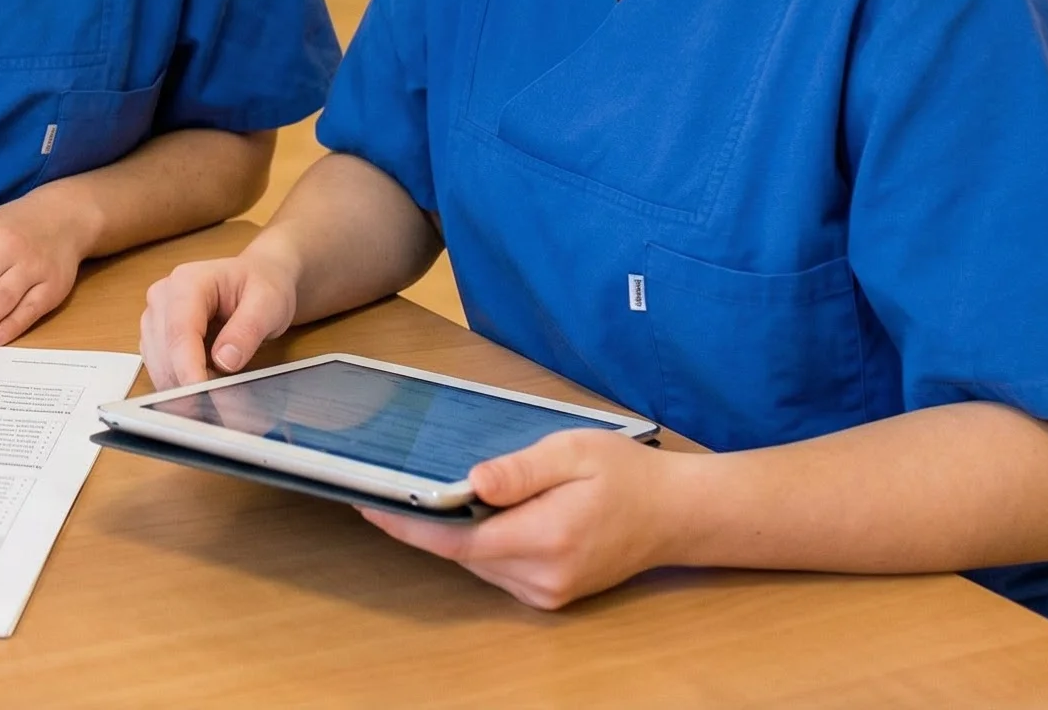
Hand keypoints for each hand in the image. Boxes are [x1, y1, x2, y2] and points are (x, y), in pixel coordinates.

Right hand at [138, 243, 300, 389]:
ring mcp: (156, 318)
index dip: (188, 367)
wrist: (261, 278)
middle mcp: (163, 297)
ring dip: (185, 385)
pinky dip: (181, 384)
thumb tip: (224, 361)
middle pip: (164, 352)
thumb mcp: (268, 303)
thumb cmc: (263, 285)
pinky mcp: (157, 338)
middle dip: (189, 382)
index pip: (179, 331)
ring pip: (159, 365)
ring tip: (222, 390)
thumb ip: (247, 330)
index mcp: (187, 282)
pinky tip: (207, 383)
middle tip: (226, 402)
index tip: (202, 395)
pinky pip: (161, 369)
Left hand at [359, 428, 682, 608]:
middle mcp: (543, 576)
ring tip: (428, 495)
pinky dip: (481, 543)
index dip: (410, 524)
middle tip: (387, 487)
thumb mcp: (573, 452)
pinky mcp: (551, 594)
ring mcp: (548, 591)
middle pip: (463, 553)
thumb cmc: (627, 474)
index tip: (372, 505)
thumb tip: (472, 482)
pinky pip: (498, 569)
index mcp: (547, 537)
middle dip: (426, 523)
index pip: (458, 540)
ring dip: (454, 533)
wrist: (676, 515)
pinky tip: (477, 514)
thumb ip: (520, 471)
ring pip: (478, 563)